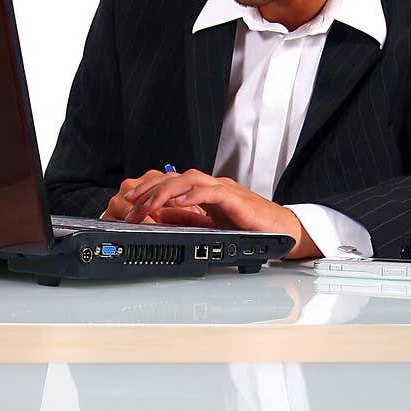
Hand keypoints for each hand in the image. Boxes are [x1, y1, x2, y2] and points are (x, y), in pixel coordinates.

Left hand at [122, 169, 317, 259]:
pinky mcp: (234, 198)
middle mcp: (211, 185)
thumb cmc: (251, 228)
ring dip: (164, 191)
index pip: (169, 183)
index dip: (147, 190)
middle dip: (148, 190)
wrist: (281, 232)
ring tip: (147, 204)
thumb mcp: (210, 225)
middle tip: (130, 204)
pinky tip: (177, 202)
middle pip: (173, 178)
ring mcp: (223, 189)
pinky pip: (209, 192)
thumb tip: (160, 216)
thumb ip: (186, 218)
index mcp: (203, 191)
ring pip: (187, 180)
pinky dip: (191, 195)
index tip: (129, 203)